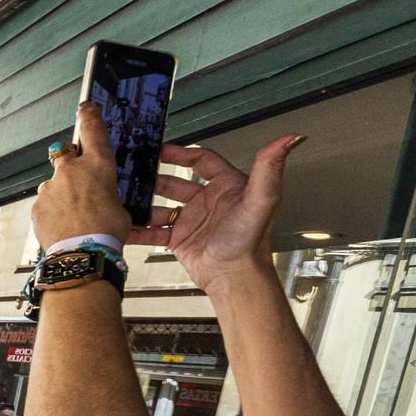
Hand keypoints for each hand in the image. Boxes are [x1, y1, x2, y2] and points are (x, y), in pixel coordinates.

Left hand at [31, 104, 134, 250]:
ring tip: (74, 216)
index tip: (86, 106)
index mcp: (98, 165)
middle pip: (66, 156)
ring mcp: (51, 186)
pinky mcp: (37, 204)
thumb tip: (100, 198)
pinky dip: (53, 211)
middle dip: (71, 164)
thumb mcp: (120, 207)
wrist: (82, 254)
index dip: (89, 115)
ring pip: (55, 184)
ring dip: (62, 194)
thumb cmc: (106, 233)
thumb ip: (106, 193)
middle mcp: (71, 170)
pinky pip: (46, 203)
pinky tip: (64, 224)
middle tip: (80, 182)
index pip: (93, 129)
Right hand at [137, 133, 304, 292]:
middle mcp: (207, 201)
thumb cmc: (250, 241)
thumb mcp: (261, 200)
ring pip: (160, 205)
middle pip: (174, 182)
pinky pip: (154, 230)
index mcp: (226, 186)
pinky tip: (126, 226)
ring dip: (143, 203)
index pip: (202, 161)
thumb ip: (269, 169)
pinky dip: (138, 229)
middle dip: (154, 178)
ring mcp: (191, 220)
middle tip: (136, 173)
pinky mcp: (179, 239)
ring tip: (126, 199)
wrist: (235, 277)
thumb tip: (289, 139)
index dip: (181, 153)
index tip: (161, 150)